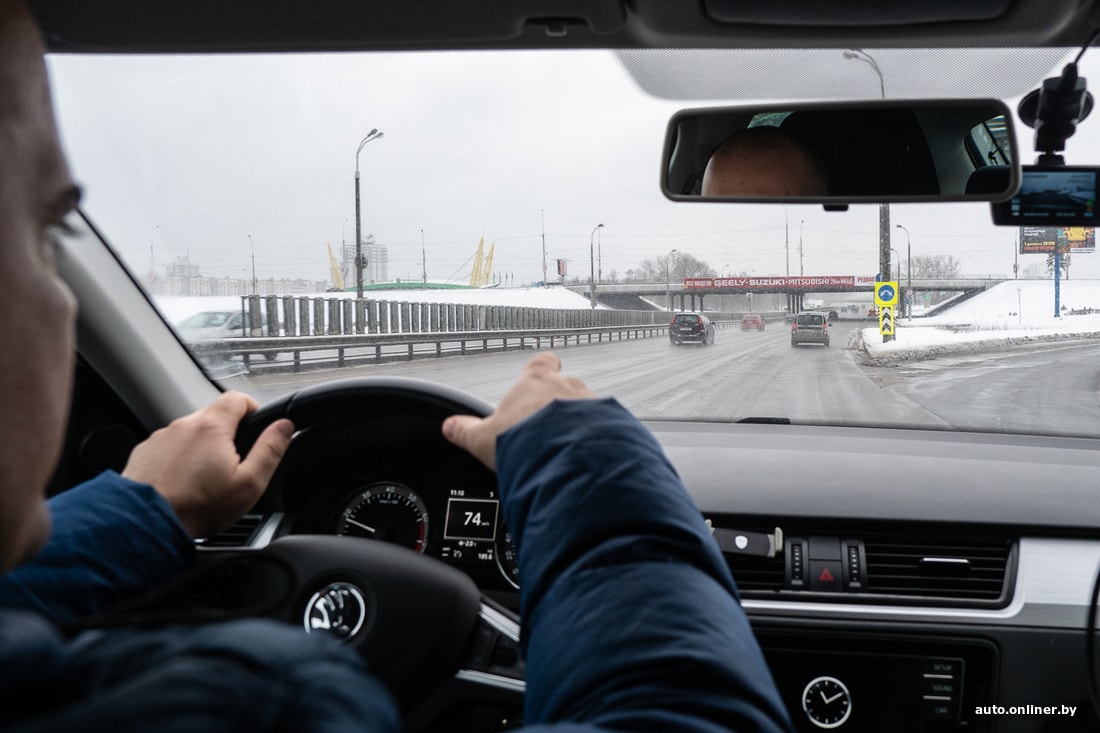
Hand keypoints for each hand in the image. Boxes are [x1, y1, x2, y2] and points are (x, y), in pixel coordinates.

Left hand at [122, 391, 292, 537]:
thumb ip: (271, 449)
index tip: (255, 427)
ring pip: (190, 433)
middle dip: (226, 434)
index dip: (252, 409)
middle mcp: (183, 425)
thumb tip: (284, 426)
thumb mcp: (249, 483)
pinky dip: (178, 460)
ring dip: (201, 448)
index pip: (238, 398)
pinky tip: (182, 483)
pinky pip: (169, 448)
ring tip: (204, 480)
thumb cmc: (198, 506)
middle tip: (231, 464)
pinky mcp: (144, 453)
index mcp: (212, 427)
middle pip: (213, 416)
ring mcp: (161, 438)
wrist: (146, 523)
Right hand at [442, 352, 594, 469]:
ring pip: (586, 409)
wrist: (568, 456)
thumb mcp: (485, 438)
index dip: (542, 367)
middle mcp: (567, 386)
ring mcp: (592, 403)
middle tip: (548, 429)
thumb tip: (451, 428)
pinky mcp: (610, 424)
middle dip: (558, 406)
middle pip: (564, 388)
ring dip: (580, 424)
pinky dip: (596, 440)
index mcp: (536, 381)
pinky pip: (603, 429)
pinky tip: (586, 458)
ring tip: (568, 448)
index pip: (542, 361)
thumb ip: (467, 431)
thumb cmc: (527, 440)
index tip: (541, 370)